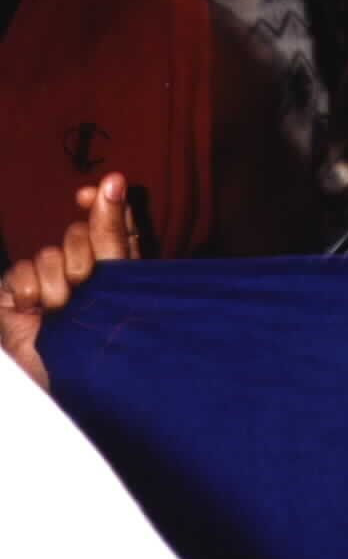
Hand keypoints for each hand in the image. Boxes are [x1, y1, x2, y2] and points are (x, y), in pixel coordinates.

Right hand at [1, 173, 138, 388]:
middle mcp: (81, 270)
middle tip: (86, 288)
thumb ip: (116, 233)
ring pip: (49, 255)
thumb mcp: (120, 282)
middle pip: (79, 235)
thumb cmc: (107, 338)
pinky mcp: (15, 296)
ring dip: (59, 285)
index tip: (103, 188)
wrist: (77, 379)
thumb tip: (114, 179)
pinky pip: (21, 274)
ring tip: (64, 311)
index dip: (103, 202)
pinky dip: (29, 292)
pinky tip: (36, 312)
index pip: (110, 223)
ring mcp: (46, 282)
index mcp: (115, 267)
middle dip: (85, 259)